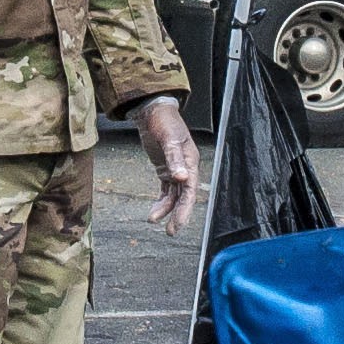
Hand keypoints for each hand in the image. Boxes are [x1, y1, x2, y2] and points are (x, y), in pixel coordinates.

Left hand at [136, 95, 200, 227]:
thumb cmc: (164, 122)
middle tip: (171, 231)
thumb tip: (182, 177)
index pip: (190, 190)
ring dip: (166, 210)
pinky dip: (160, 201)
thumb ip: (174, 159)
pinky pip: (166, 190)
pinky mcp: (165, 169)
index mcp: (190, 161)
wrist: (153, 111)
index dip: (185, 208)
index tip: (178, 222)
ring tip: (154, 221)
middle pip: (184, 196)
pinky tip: (154, 212)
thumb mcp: (168, 139)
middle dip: (178, 214)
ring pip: (174, 196)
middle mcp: (185, 168)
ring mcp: (176, 169)